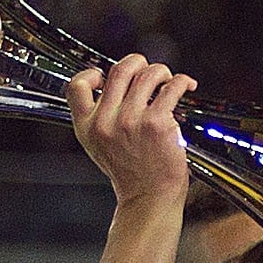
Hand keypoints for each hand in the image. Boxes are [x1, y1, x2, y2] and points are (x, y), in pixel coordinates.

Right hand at [67, 54, 195, 205]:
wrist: (149, 200)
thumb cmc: (132, 174)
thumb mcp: (101, 147)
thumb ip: (102, 117)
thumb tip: (117, 85)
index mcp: (88, 127)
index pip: (77, 86)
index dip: (92, 74)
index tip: (106, 76)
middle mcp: (106, 122)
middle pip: (120, 70)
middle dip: (138, 63)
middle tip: (148, 71)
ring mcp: (131, 121)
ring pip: (148, 74)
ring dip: (162, 72)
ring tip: (168, 81)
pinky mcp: (157, 124)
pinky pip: (172, 88)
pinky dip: (181, 82)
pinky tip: (185, 87)